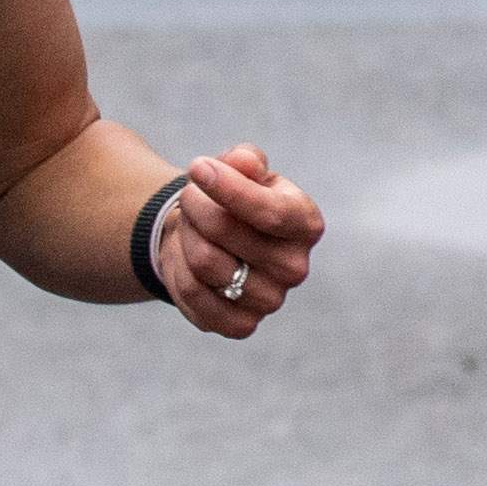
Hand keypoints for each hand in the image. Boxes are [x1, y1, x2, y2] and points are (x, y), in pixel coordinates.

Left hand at [152, 144, 324, 338]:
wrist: (211, 240)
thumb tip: (242, 161)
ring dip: (186, 235)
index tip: (196, 168)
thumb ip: (245, 160)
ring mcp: (271, 300)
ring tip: (189, 225)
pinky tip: (186, 259)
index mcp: (306, 225)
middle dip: (196, 205)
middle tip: (189, 196)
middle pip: (226, 232)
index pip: (270, 212)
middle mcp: (296, 268)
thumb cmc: (233, 199)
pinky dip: (180, 272)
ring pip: (206, 263)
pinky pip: (196, 297)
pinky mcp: (242, 325)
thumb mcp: (242, 168)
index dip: (228, 189)